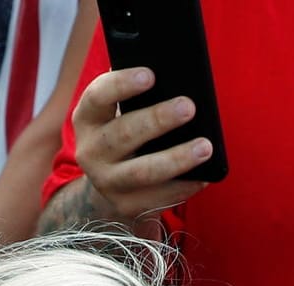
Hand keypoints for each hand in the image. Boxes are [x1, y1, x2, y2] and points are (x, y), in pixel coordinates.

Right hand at [69, 66, 212, 222]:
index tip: (150, 75)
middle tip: (189, 107)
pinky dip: (184, 186)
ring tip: (205, 147)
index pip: (98, 96)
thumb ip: (137, 93)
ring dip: (177, 158)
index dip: (122, 85)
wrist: (112, 182)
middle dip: (158, 119)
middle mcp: (90, 151)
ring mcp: (106, 181)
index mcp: (88, 118)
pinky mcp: (126, 205)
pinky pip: (159, 197)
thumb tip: (173, 73)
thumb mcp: (119, 110)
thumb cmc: (125, 131)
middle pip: (124, 133)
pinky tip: (204, 175)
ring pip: (143, 171)